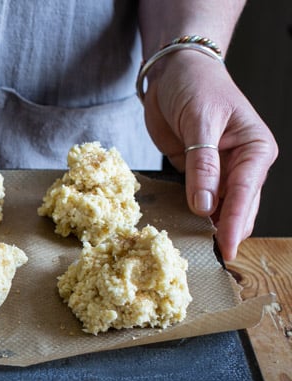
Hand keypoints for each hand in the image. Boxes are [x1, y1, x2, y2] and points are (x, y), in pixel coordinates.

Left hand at [142, 51, 277, 260]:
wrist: (173, 72)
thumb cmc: (195, 85)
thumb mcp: (199, 120)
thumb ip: (202, 162)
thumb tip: (205, 204)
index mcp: (255, 148)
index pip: (245, 193)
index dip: (234, 223)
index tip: (225, 248)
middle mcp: (243, 163)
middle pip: (238, 208)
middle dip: (225, 232)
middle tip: (209, 260)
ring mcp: (220, 171)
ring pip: (219, 209)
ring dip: (208, 227)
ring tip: (195, 252)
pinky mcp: (198, 174)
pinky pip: (198, 201)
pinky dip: (192, 216)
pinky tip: (184, 231)